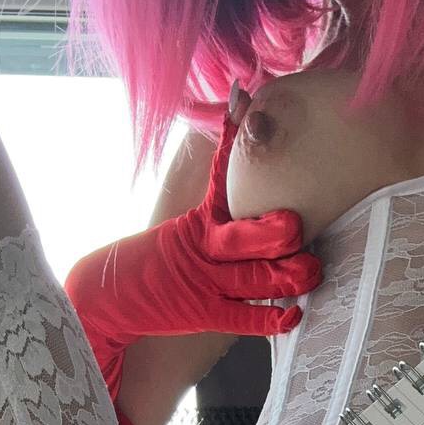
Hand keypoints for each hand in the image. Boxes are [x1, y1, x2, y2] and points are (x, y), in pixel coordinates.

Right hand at [64, 118, 321, 405]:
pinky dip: (271, 318)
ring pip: (253, 279)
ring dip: (287, 276)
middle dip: (274, 233)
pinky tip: (294, 315)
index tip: (245, 106)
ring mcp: (205, 285)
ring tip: (313, 270)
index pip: (221, 174)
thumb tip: (249, 148)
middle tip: (297, 227)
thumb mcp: (184, 227)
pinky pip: (244, 319)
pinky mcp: (205, 316)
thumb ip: (222, 205)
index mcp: (199, 221)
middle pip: (242, 237)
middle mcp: (204, 249)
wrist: (110, 297)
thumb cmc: (156, 261)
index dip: (232, 141)